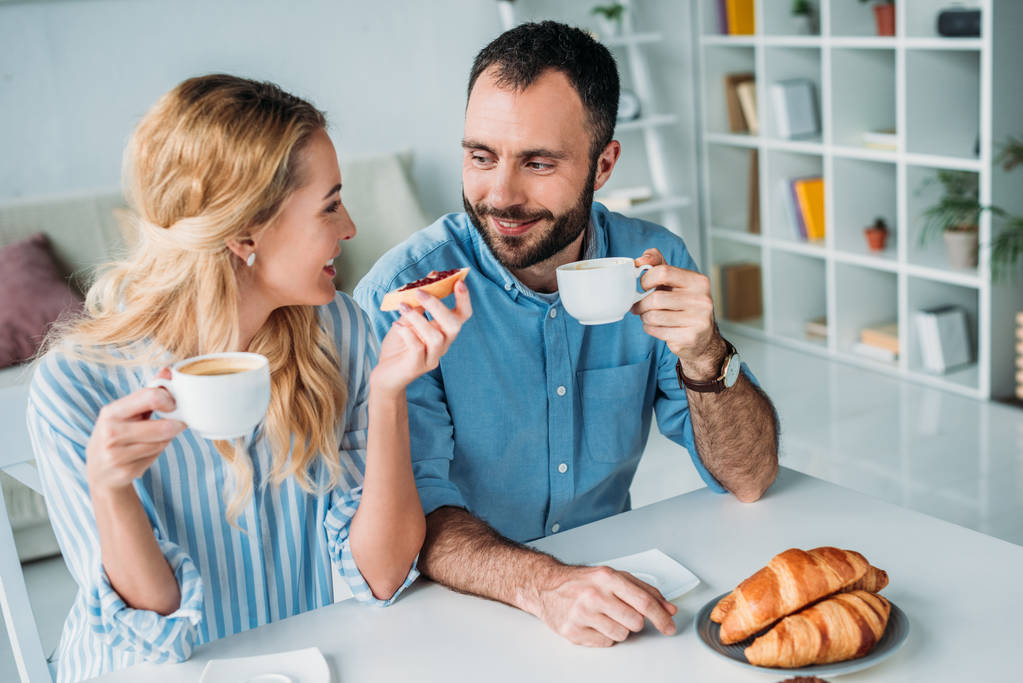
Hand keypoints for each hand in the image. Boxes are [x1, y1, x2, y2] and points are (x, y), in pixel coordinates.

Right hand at [85, 368, 185, 492]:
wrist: (99, 472)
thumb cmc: (117, 434)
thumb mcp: (126, 411)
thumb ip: (148, 392)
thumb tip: (168, 371)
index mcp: (111, 412)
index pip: (150, 397)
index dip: (170, 400)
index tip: (173, 405)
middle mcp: (111, 432)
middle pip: (163, 427)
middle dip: (175, 424)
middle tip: (178, 422)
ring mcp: (117, 454)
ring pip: (162, 442)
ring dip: (166, 439)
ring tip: (156, 436)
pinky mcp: (126, 471)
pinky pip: (156, 456)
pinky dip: (158, 451)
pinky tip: (147, 451)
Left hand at [371, 281, 471, 393]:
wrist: (386, 373)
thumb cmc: (399, 344)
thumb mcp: (408, 319)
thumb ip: (418, 302)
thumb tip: (430, 277)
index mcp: (444, 331)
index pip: (463, 315)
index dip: (464, 299)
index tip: (458, 281)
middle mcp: (443, 345)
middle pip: (454, 326)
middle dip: (438, 306)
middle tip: (420, 292)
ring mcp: (432, 357)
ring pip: (436, 337)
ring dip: (419, 319)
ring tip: (402, 307)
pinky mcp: (417, 366)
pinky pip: (418, 348)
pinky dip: (407, 333)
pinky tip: (396, 324)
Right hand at [534, 564, 677, 646]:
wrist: (546, 585)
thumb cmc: (581, 581)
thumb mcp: (613, 577)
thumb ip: (644, 590)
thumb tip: (668, 608)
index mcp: (607, 577)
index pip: (644, 601)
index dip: (661, 617)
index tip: (669, 626)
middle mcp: (594, 595)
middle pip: (635, 622)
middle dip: (634, 620)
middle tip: (621, 612)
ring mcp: (582, 614)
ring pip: (622, 635)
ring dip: (618, 628)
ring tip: (604, 616)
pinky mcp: (573, 631)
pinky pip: (605, 642)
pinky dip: (604, 635)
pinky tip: (594, 623)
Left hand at [631, 248, 726, 380]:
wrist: (703, 337)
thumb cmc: (684, 305)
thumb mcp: (675, 281)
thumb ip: (658, 264)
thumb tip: (640, 259)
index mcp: (698, 281)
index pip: (663, 272)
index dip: (646, 279)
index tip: (643, 286)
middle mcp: (701, 299)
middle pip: (655, 298)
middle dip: (641, 303)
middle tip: (639, 306)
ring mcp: (697, 319)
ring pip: (653, 316)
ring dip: (645, 317)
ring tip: (649, 316)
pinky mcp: (689, 337)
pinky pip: (656, 330)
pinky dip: (650, 328)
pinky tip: (656, 326)